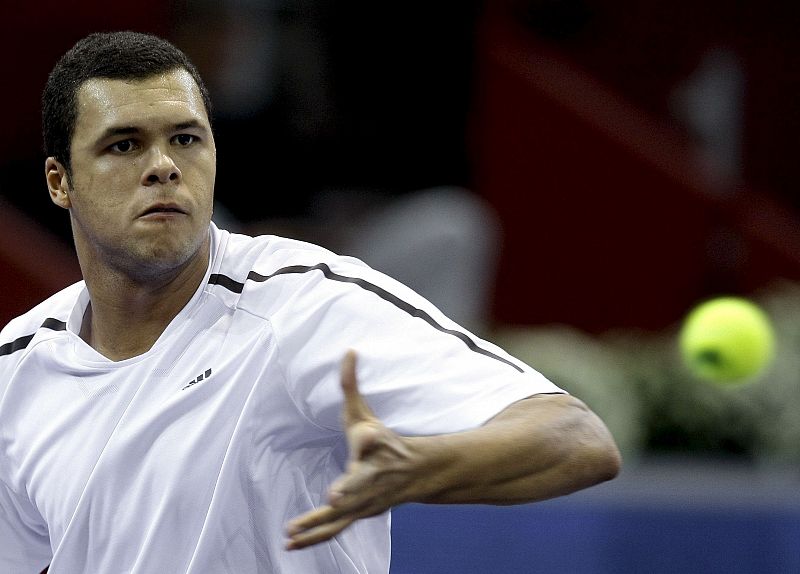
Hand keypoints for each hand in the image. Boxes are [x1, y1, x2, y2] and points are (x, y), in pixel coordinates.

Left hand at [285, 350, 417, 549]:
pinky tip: (290, 543)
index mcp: (376, 446)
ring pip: (344, 514)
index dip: (370, 438)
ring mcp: (367, 499)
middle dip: (348, 490)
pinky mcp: (359, 514)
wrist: (415, 474)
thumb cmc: (383, 441)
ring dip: (319, 523)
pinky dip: (314, 537)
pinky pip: (335, 528)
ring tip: (292, 530)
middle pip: (360, 483)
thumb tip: (348, 350)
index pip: (373, 440)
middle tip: (334, 497)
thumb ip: (352, 384)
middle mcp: (373, 475)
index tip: (368, 436)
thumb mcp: (367, 412)